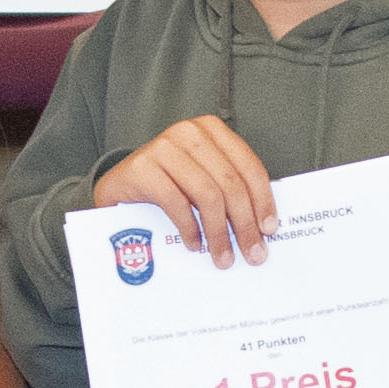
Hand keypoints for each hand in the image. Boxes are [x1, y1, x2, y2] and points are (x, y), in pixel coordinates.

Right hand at [95, 113, 280, 265]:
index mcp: (212, 130)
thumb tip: (262, 226)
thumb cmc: (169, 184)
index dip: (263, 200)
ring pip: (207, 195)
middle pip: (230, 184)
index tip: (269, 230)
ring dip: (219, 232)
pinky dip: (189, 229)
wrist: (120, 186)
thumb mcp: (203, 179)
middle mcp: (188, 133)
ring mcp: (163, 148)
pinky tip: (195, 244)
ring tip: (223, 257)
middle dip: (244, 224)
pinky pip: (176, 203)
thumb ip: (229, 189)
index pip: (248, 167)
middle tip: (252, 253)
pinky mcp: (142, 168)